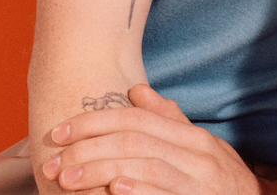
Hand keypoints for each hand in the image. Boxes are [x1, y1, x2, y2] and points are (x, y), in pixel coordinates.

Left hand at [42, 84, 259, 194]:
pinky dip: (139, 191)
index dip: (95, 122)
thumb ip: (169, 121)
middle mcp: (198, 157)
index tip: (60, 132)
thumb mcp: (201, 148)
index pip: (138, 120)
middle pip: (135, 141)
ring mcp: (198, 184)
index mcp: (194, 139)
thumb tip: (136, 91)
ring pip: (144, 167)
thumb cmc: (222, 183)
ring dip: (100, 172)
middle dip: (88, 148)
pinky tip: (115, 190)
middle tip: (53, 161)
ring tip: (67, 179)